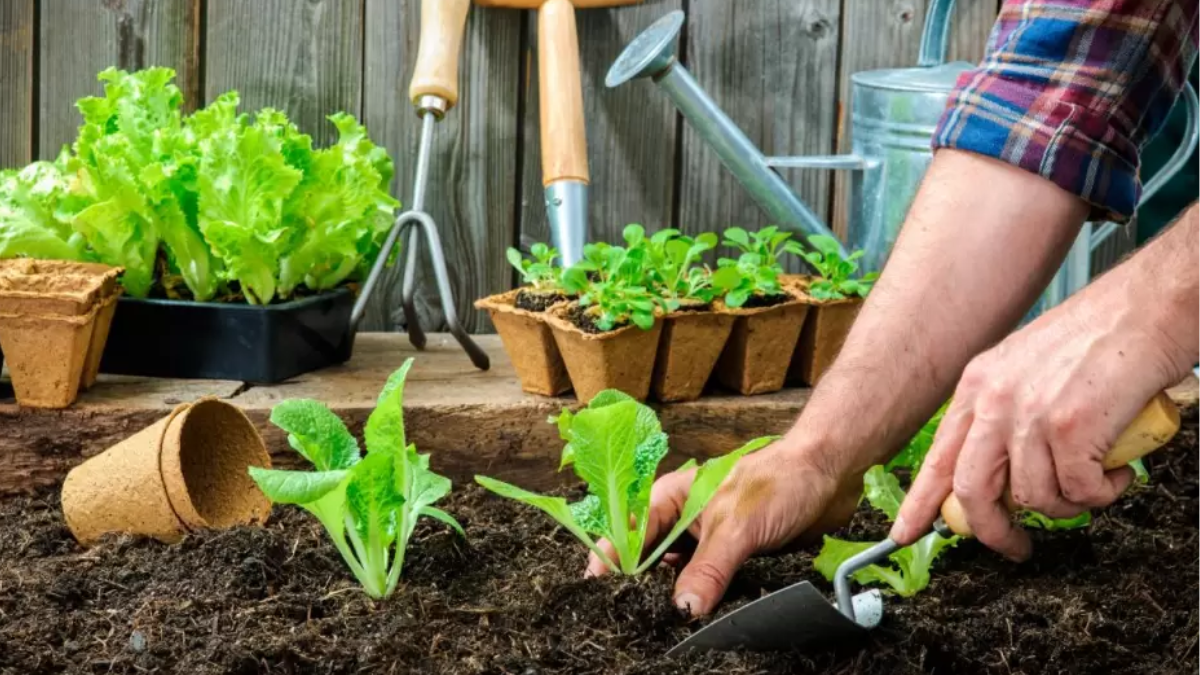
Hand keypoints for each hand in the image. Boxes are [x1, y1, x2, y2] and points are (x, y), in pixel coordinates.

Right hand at [585, 442, 861, 615]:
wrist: (828, 475)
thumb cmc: (779, 481)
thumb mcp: (737, 527)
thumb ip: (708, 569)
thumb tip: (683, 609)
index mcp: (671, 498)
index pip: (628, 533)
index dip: (610, 561)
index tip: (597, 591)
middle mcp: (683, 519)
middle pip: (648, 558)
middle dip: (639, 585)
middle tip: (631, 616)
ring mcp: (706, 539)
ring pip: (677, 574)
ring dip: (672, 596)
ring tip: (660, 623)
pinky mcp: (730, 556)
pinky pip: (706, 584)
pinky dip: (700, 599)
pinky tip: (698, 617)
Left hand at [890, 281, 1191, 560]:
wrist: (1148, 307)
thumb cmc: (1101, 337)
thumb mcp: (1027, 368)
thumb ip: (1005, 415)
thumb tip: (1004, 473)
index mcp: (977, 385)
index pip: (938, 456)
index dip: (921, 502)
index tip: (905, 533)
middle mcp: (994, 400)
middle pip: (971, 490)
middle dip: (992, 530)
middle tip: (1016, 546)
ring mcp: (1029, 414)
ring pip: (1033, 498)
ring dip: (1069, 505)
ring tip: (1094, 483)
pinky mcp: (1070, 428)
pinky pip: (1078, 492)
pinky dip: (1102, 493)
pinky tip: (1117, 471)